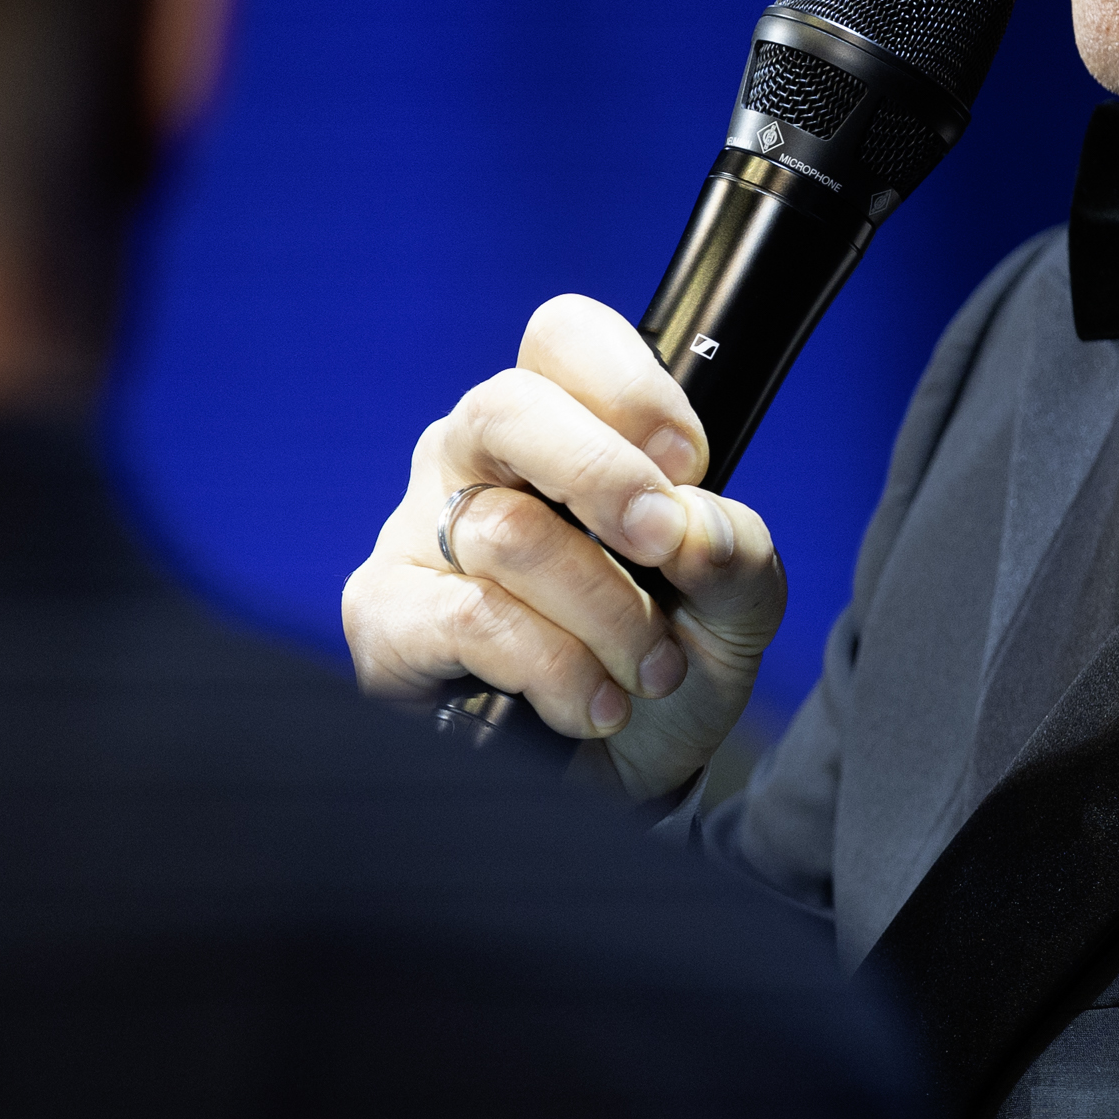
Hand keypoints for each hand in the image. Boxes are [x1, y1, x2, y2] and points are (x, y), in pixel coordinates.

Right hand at [341, 295, 785, 802]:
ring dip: (606, 614)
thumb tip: (691, 527)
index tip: (689, 463)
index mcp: (555, 428)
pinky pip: (467, 619)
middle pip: (508, 406)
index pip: (563, 337)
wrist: (620, 781)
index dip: (628, 384)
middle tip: (664, 545)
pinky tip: (590, 705)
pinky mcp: (383, 617)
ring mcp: (418, 535)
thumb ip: (735, 549)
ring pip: (508, 534)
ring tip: (650, 671)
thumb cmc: (660, 665)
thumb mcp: (733, 607)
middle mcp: (472, 462)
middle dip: (604, 476)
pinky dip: (551, 668)